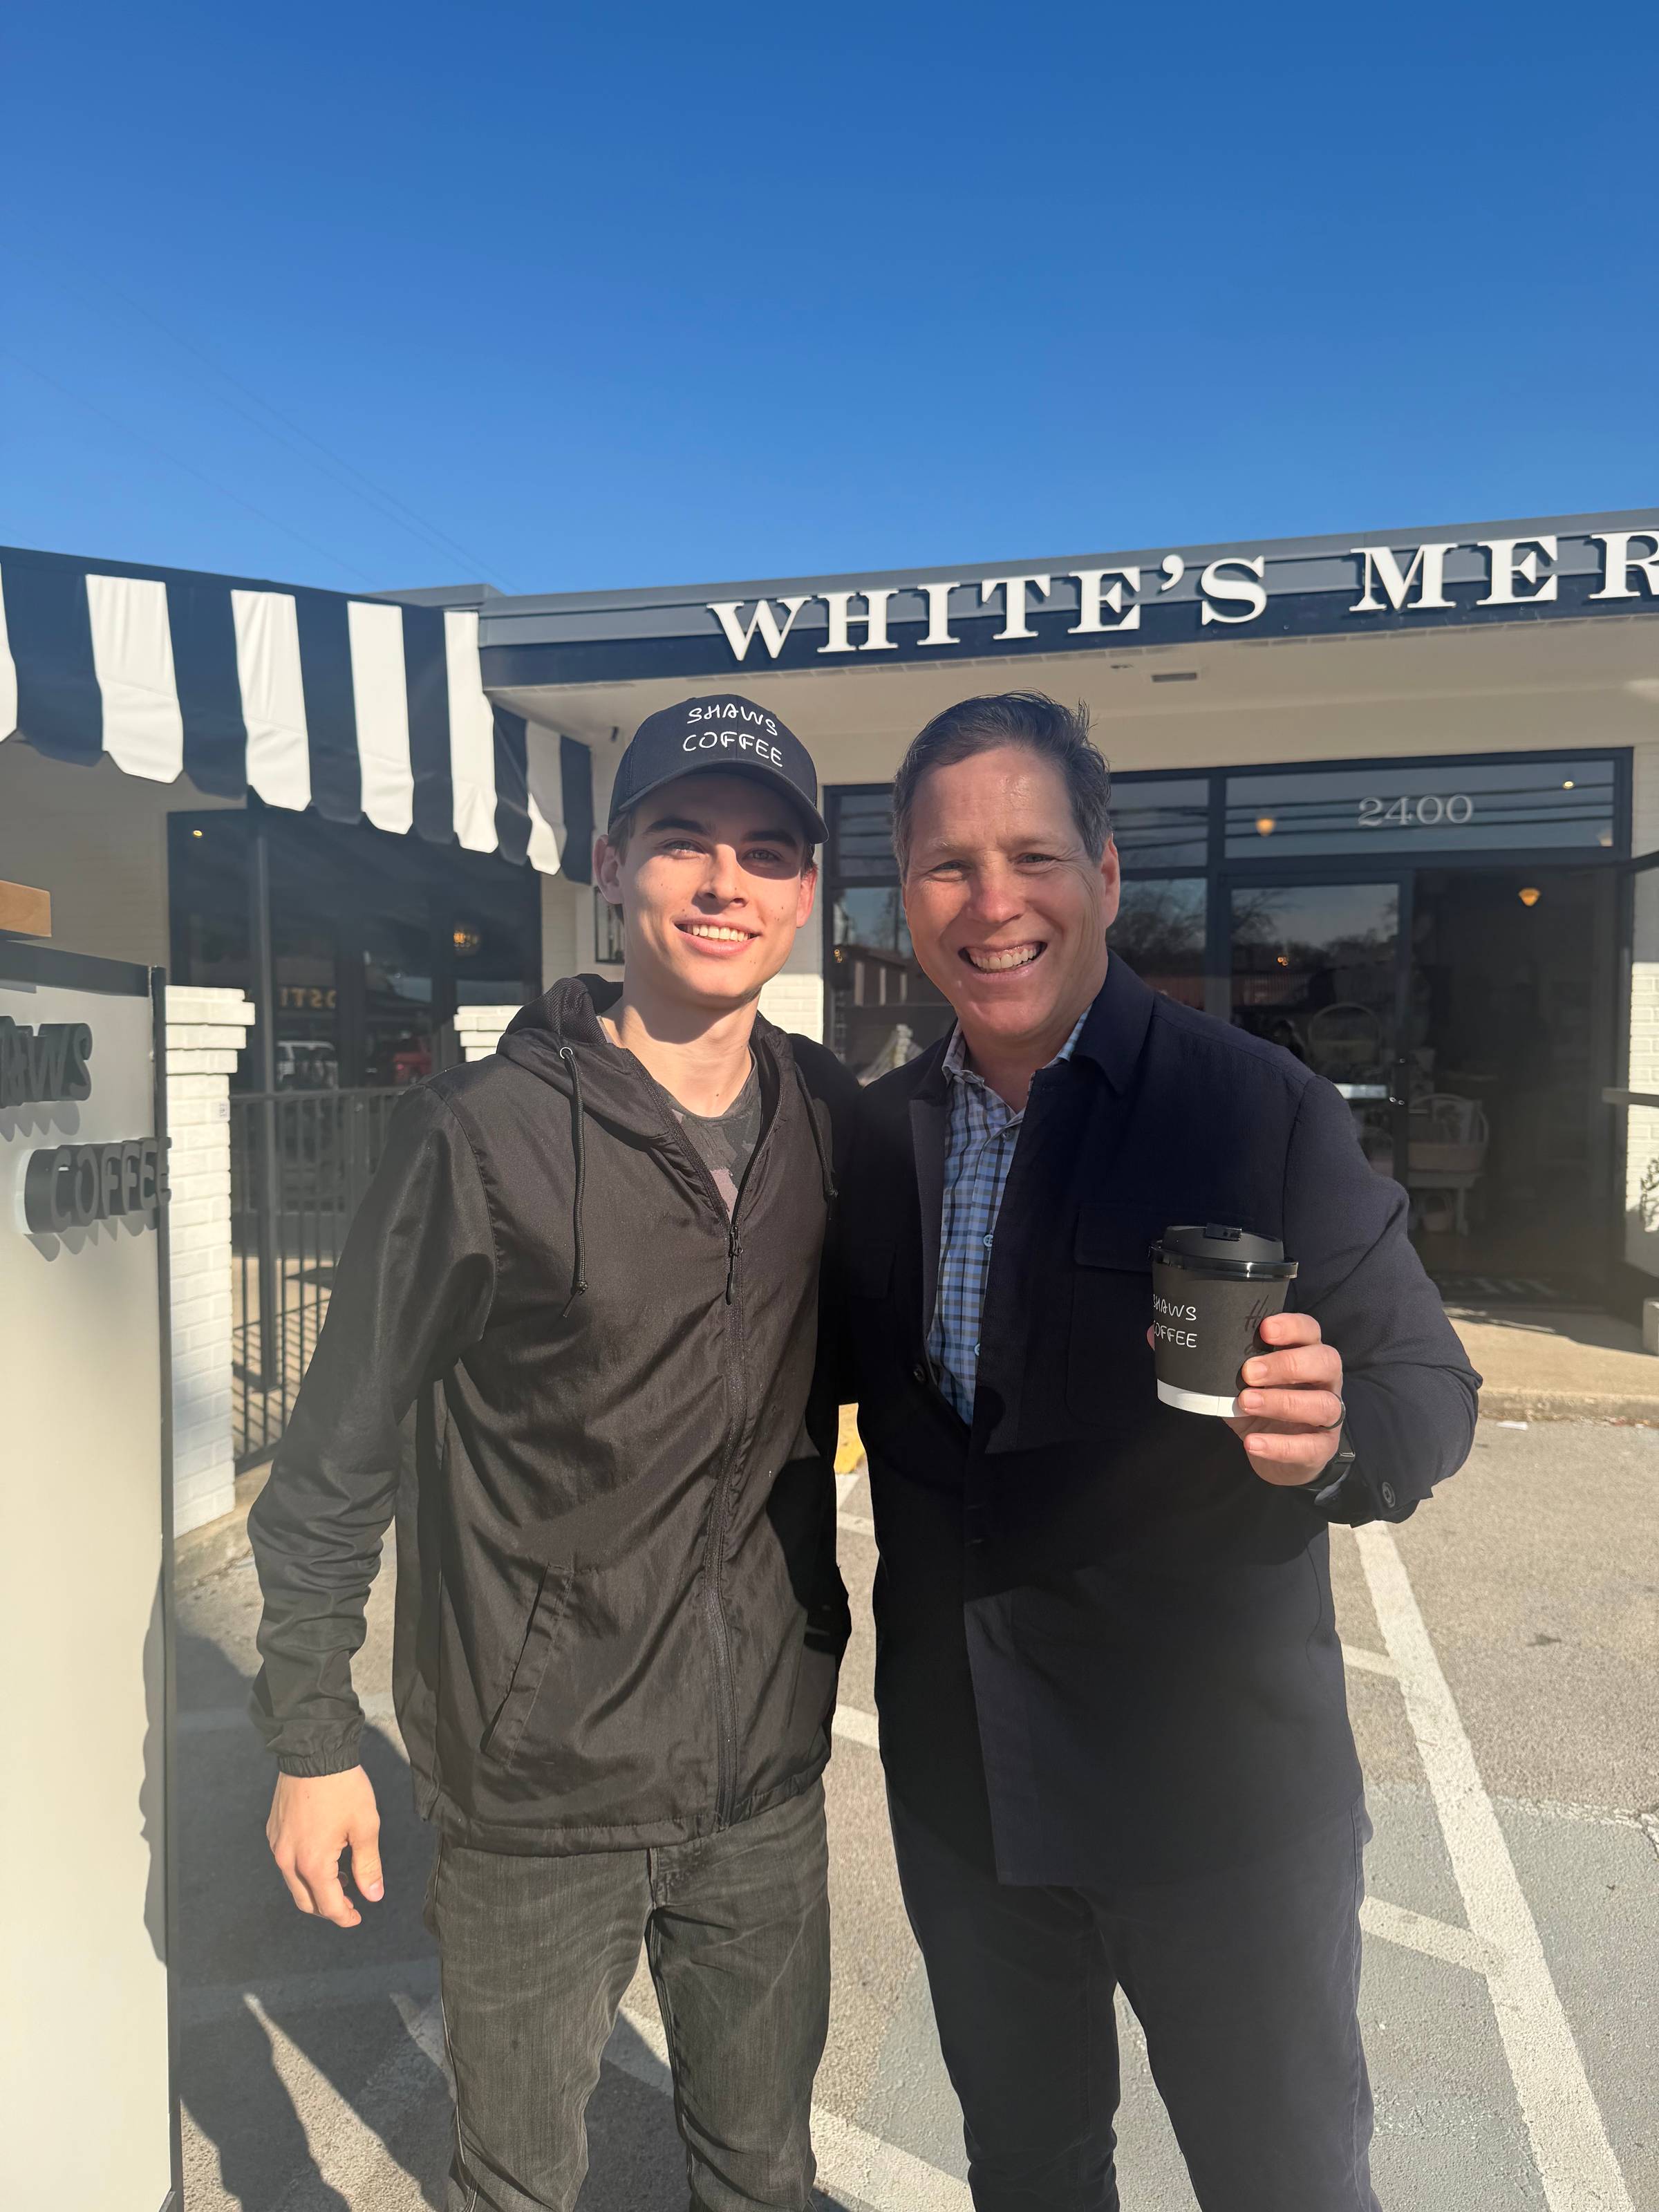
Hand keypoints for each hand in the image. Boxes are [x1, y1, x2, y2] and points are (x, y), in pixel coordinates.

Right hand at [266, 1767, 383, 1926]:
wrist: (314, 1753)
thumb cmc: (344, 1789)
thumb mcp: (365, 1826)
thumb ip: (368, 1865)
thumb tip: (373, 1895)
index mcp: (313, 1864)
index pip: (328, 1906)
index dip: (344, 1917)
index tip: (357, 1917)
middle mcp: (288, 1860)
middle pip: (306, 1901)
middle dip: (327, 1908)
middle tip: (349, 1904)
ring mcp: (277, 1846)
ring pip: (294, 1883)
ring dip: (315, 1888)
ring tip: (341, 1878)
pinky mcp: (273, 1831)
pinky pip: (286, 1862)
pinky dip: (303, 1870)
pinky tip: (323, 1855)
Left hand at [1227, 1310, 1344, 1485]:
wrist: (1273, 1454)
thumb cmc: (1261, 1408)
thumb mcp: (1248, 1385)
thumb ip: (1239, 1371)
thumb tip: (1213, 1359)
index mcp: (1308, 1356)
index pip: (1310, 1331)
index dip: (1292, 1327)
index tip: (1264, 1329)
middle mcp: (1325, 1381)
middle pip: (1325, 1362)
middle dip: (1287, 1364)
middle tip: (1249, 1372)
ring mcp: (1330, 1415)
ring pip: (1322, 1404)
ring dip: (1282, 1403)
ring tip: (1246, 1402)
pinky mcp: (1324, 1447)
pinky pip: (1310, 1447)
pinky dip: (1279, 1446)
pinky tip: (1252, 1442)